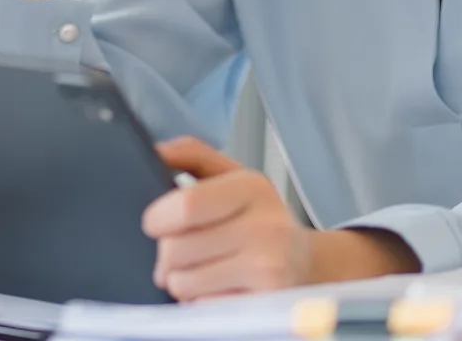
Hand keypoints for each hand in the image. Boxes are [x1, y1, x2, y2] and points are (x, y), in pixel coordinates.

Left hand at [143, 137, 420, 300]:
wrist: (306, 263)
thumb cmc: (259, 219)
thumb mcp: (232, 176)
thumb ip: (192, 155)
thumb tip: (156, 151)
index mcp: (252, 188)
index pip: (186, 205)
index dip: (157, 218)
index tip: (156, 223)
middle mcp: (266, 228)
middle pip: (175, 250)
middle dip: (167, 256)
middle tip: (186, 253)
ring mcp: (268, 270)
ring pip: (182, 284)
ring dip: (181, 281)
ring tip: (204, 271)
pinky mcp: (262, 306)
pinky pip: (201, 309)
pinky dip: (200, 303)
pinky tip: (219, 289)